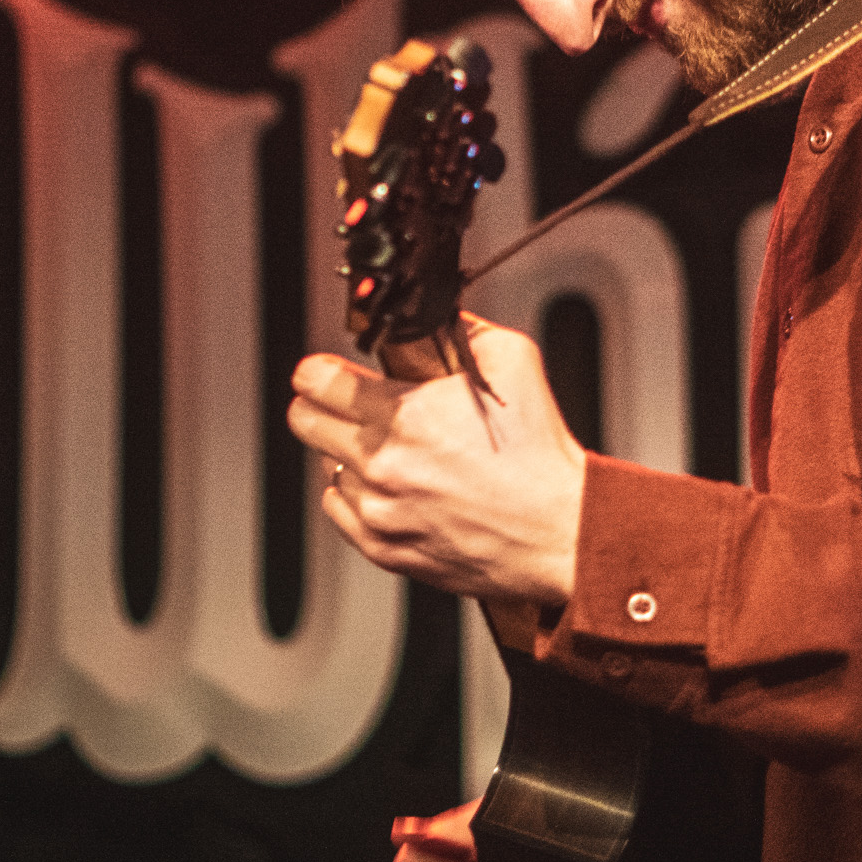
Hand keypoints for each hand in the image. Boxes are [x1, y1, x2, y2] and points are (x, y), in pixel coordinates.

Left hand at [288, 317, 584, 603]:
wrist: (559, 533)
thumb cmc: (539, 455)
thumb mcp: (513, 360)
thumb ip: (460, 327)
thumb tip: (429, 315)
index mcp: (405, 414)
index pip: (315, 380)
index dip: (321, 368)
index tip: (329, 371)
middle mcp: (381, 464)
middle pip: (303, 421)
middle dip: (323, 404)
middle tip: (351, 404)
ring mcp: (377, 510)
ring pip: (324, 465)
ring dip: (348, 452)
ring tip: (394, 450)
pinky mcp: (382, 547)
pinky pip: (339, 509)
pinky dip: (357, 494)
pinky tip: (394, 485)